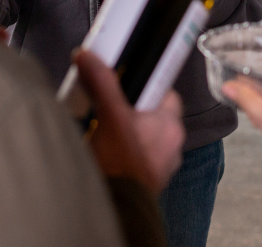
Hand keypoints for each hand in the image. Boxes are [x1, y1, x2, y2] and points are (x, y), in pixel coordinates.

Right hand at [74, 49, 184, 193]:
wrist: (118, 206)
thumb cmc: (120, 163)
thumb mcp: (109, 115)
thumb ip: (101, 83)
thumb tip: (88, 56)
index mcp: (170, 124)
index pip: (166, 93)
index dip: (147, 85)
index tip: (130, 84)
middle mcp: (173, 144)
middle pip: (154, 115)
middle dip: (133, 110)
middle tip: (111, 107)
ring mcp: (163, 164)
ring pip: (147, 138)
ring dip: (130, 133)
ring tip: (106, 130)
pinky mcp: (150, 180)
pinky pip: (141, 158)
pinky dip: (128, 153)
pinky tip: (109, 152)